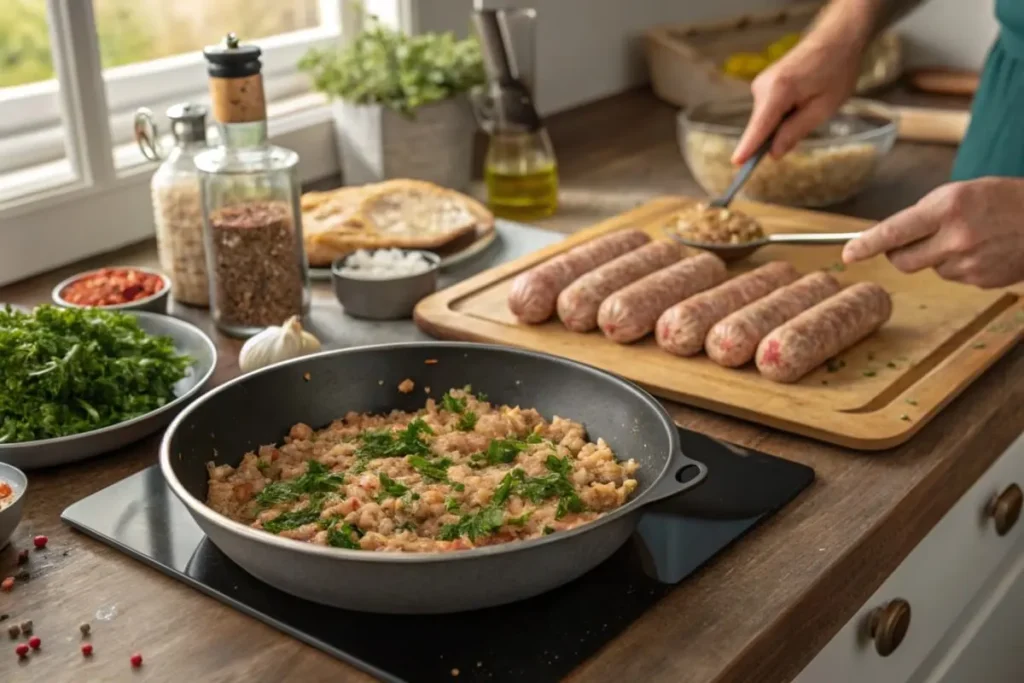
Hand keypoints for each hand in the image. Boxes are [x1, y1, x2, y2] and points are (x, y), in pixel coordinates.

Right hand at [731, 34, 864, 164]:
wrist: (836, 37)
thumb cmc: (836, 70)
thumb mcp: (823, 108)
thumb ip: (795, 131)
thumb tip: (773, 153)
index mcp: (778, 91)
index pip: (759, 127)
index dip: (748, 147)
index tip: (736, 163)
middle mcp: (762, 86)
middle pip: (761, 126)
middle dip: (779, 134)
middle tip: (809, 117)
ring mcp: (760, 84)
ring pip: (765, 119)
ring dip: (784, 121)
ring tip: (810, 102)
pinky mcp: (763, 84)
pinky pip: (768, 110)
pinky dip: (782, 113)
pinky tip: (802, 99)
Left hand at [841, 177, 1023, 287]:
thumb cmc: (1004, 200)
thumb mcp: (961, 192)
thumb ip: (925, 213)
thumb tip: (892, 236)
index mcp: (948, 208)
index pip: (894, 232)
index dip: (867, 244)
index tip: (848, 254)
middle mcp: (956, 238)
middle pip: (903, 261)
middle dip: (899, 253)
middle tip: (913, 240)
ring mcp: (968, 264)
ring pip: (929, 268)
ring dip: (936, 256)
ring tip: (968, 237)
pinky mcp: (979, 281)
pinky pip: (952, 276)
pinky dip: (958, 265)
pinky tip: (982, 250)